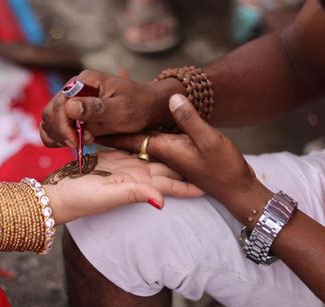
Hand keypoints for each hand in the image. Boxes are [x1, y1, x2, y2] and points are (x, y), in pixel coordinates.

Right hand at [40, 69, 183, 147]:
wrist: (146, 108)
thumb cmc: (137, 105)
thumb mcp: (119, 108)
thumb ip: (95, 108)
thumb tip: (70, 107)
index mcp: (82, 82)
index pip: (59, 104)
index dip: (64, 125)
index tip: (77, 142)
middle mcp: (73, 90)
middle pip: (50, 113)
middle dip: (61, 132)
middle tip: (81, 144)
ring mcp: (71, 103)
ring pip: (48, 121)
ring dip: (58, 136)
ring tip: (79, 144)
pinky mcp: (72, 116)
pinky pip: (53, 127)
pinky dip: (55, 138)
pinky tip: (70, 143)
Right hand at [44, 150, 202, 224]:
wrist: (60, 193)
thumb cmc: (82, 198)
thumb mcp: (109, 196)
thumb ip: (135, 194)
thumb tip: (163, 202)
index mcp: (140, 184)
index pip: (171, 184)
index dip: (189, 184)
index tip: (210, 185)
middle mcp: (136, 175)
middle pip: (166, 169)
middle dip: (184, 165)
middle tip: (205, 156)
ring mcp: (126, 166)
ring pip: (153, 157)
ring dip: (168, 152)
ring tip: (184, 141)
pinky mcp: (114, 158)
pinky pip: (134, 148)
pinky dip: (145, 144)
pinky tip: (153, 137)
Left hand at [97, 95, 272, 227]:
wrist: (237, 190)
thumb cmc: (224, 167)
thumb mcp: (209, 140)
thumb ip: (189, 120)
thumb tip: (172, 98)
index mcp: (163, 150)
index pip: (128, 139)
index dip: (109, 131)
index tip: (88, 125)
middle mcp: (161, 155)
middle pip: (130, 143)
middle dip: (112, 133)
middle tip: (90, 122)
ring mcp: (168, 158)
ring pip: (141, 145)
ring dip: (125, 135)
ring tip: (107, 125)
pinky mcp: (176, 159)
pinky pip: (154, 148)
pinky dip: (144, 139)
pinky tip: (139, 132)